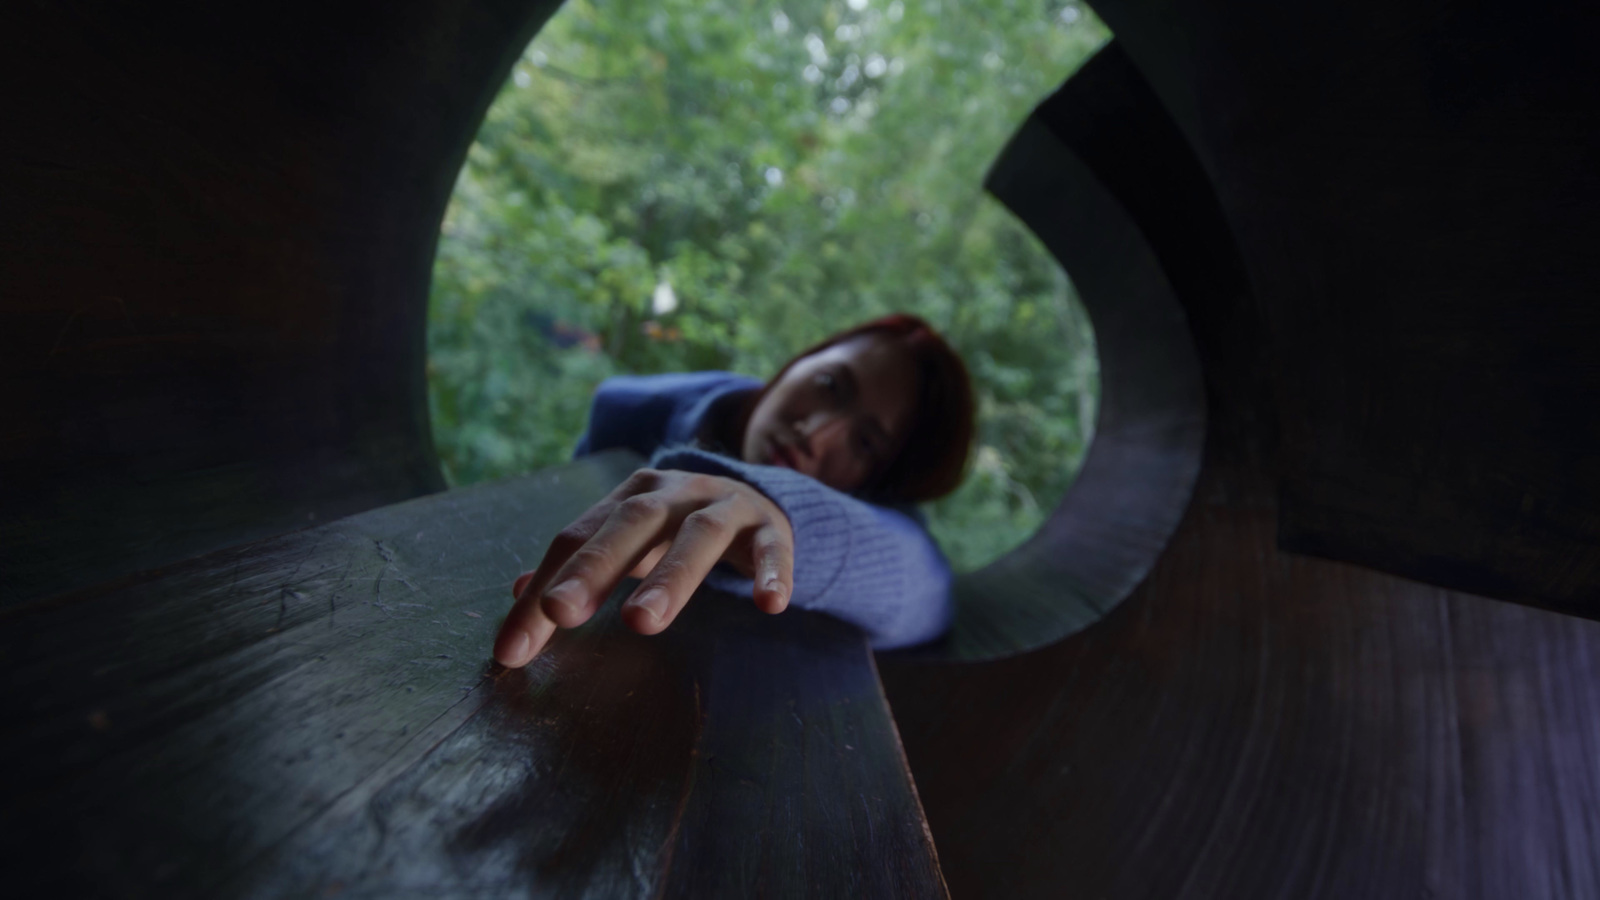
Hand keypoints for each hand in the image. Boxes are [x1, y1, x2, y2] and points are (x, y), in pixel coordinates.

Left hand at [492, 468, 794, 667]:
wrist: (755, 499)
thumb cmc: (676, 530)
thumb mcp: (627, 543)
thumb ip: (577, 567)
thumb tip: (517, 594)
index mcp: (628, 497)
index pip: (577, 539)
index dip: (543, 588)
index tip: (513, 650)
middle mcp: (673, 492)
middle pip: (632, 524)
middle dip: (595, 568)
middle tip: (561, 614)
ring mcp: (724, 506)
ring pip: (697, 536)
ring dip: (671, 577)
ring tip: (643, 623)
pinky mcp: (770, 527)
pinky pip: (772, 547)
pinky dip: (771, 571)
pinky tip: (768, 604)